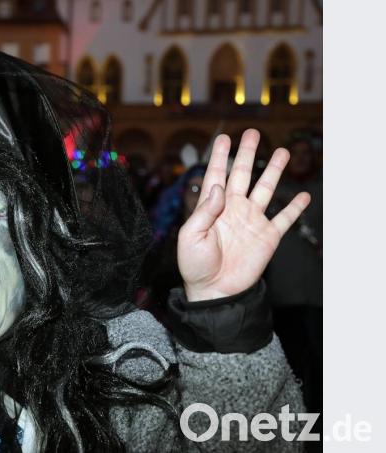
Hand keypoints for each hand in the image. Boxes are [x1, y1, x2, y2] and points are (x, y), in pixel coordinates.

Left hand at [177, 129, 310, 300]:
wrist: (214, 291)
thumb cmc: (195, 265)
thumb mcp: (190, 235)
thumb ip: (204, 210)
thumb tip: (218, 186)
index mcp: (212, 208)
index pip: (217, 176)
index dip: (220, 157)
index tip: (224, 138)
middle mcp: (233, 209)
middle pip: (242, 175)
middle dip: (247, 154)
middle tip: (253, 133)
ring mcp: (252, 221)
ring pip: (265, 189)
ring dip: (273, 171)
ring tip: (281, 151)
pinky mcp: (267, 236)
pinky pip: (284, 219)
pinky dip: (295, 208)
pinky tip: (303, 195)